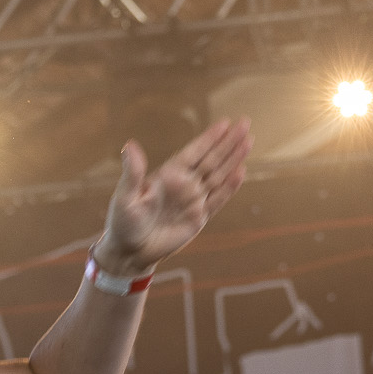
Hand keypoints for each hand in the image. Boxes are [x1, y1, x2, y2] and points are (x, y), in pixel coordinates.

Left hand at [95, 117, 251, 275]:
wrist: (131, 250)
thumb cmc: (123, 222)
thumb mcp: (126, 196)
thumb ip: (133, 172)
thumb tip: (129, 145)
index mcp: (168, 174)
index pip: (194, 152)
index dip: (210, 138)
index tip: (225, 122)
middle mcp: (184, 184)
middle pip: (211, 159)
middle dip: (228, 142)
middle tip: (245, 123)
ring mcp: (193, 200)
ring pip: (219, 175)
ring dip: (233, 159)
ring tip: (248, 141)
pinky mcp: (199, 218)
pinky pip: (218, 199)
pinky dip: (230, 187)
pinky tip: (241, 171)